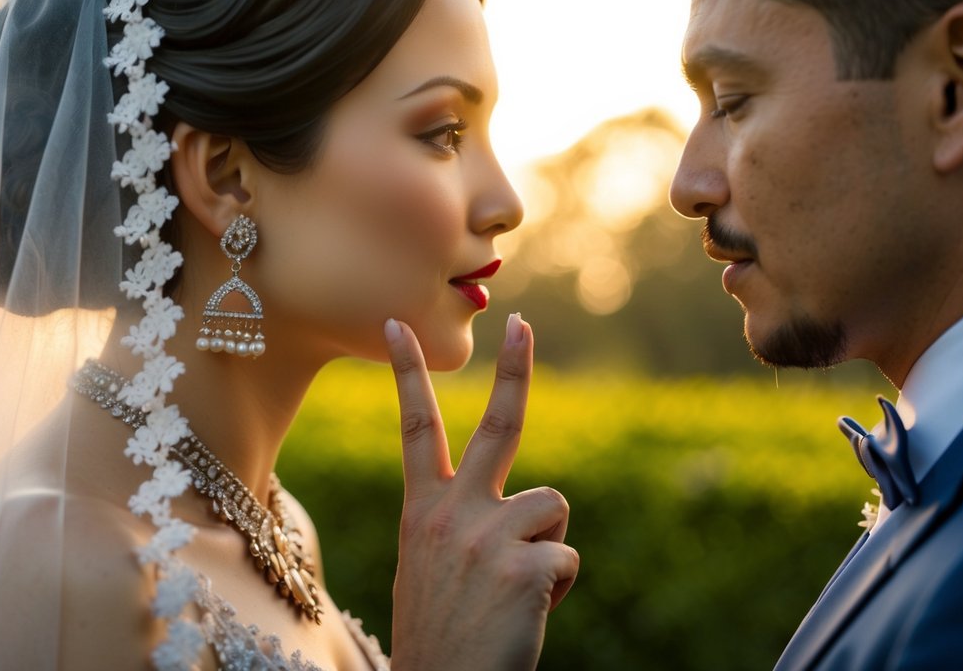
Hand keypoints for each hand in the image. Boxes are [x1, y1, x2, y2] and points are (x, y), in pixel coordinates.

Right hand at [385, 313, 577, 670]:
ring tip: (515, 591)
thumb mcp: (428, 567)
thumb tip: (520, 505)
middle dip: (514, 370)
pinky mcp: (526, 567)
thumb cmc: (439, 637)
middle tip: (523, 324)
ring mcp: (488, 537)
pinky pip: (566, 556)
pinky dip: (556, 587)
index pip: (414, 427)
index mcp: (422, 511)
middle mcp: (452, 513)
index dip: (407, 372)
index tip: (396, 325)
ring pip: (551, 504)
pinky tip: (526, 615)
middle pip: (497, 425)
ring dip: (546, 546)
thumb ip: (461, 525)